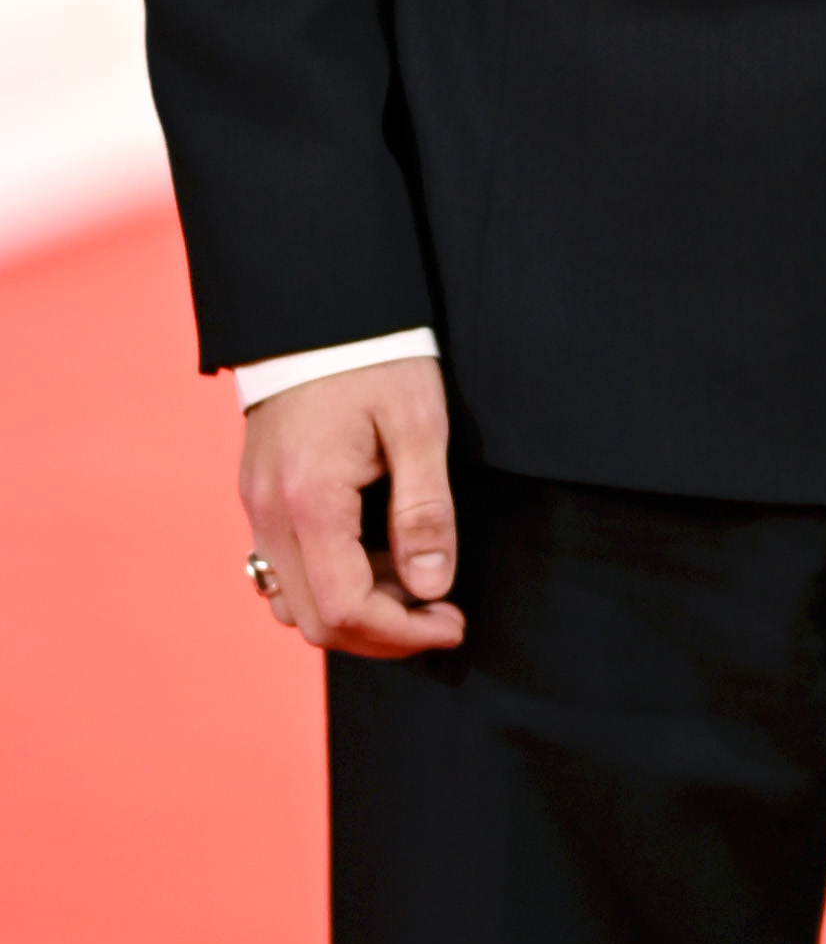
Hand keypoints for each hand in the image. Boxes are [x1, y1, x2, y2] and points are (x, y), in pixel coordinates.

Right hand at [238, 356, 463, 658]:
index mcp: (309, 500)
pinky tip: (373, 552)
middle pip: (314, 623)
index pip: (345, 610)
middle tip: (441, 612)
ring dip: (353, 611)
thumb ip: (425, 508)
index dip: (402, 633)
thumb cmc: (376, 358)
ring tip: (410, 575)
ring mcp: (255, 508)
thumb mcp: (417, 423)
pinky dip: (328, 582)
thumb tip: (432, 587)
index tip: (452, 622)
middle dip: (381, 634)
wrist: (319, 310)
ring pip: (293, 604)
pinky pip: (283, 569)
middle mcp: (269, 515)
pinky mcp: (257, 497)